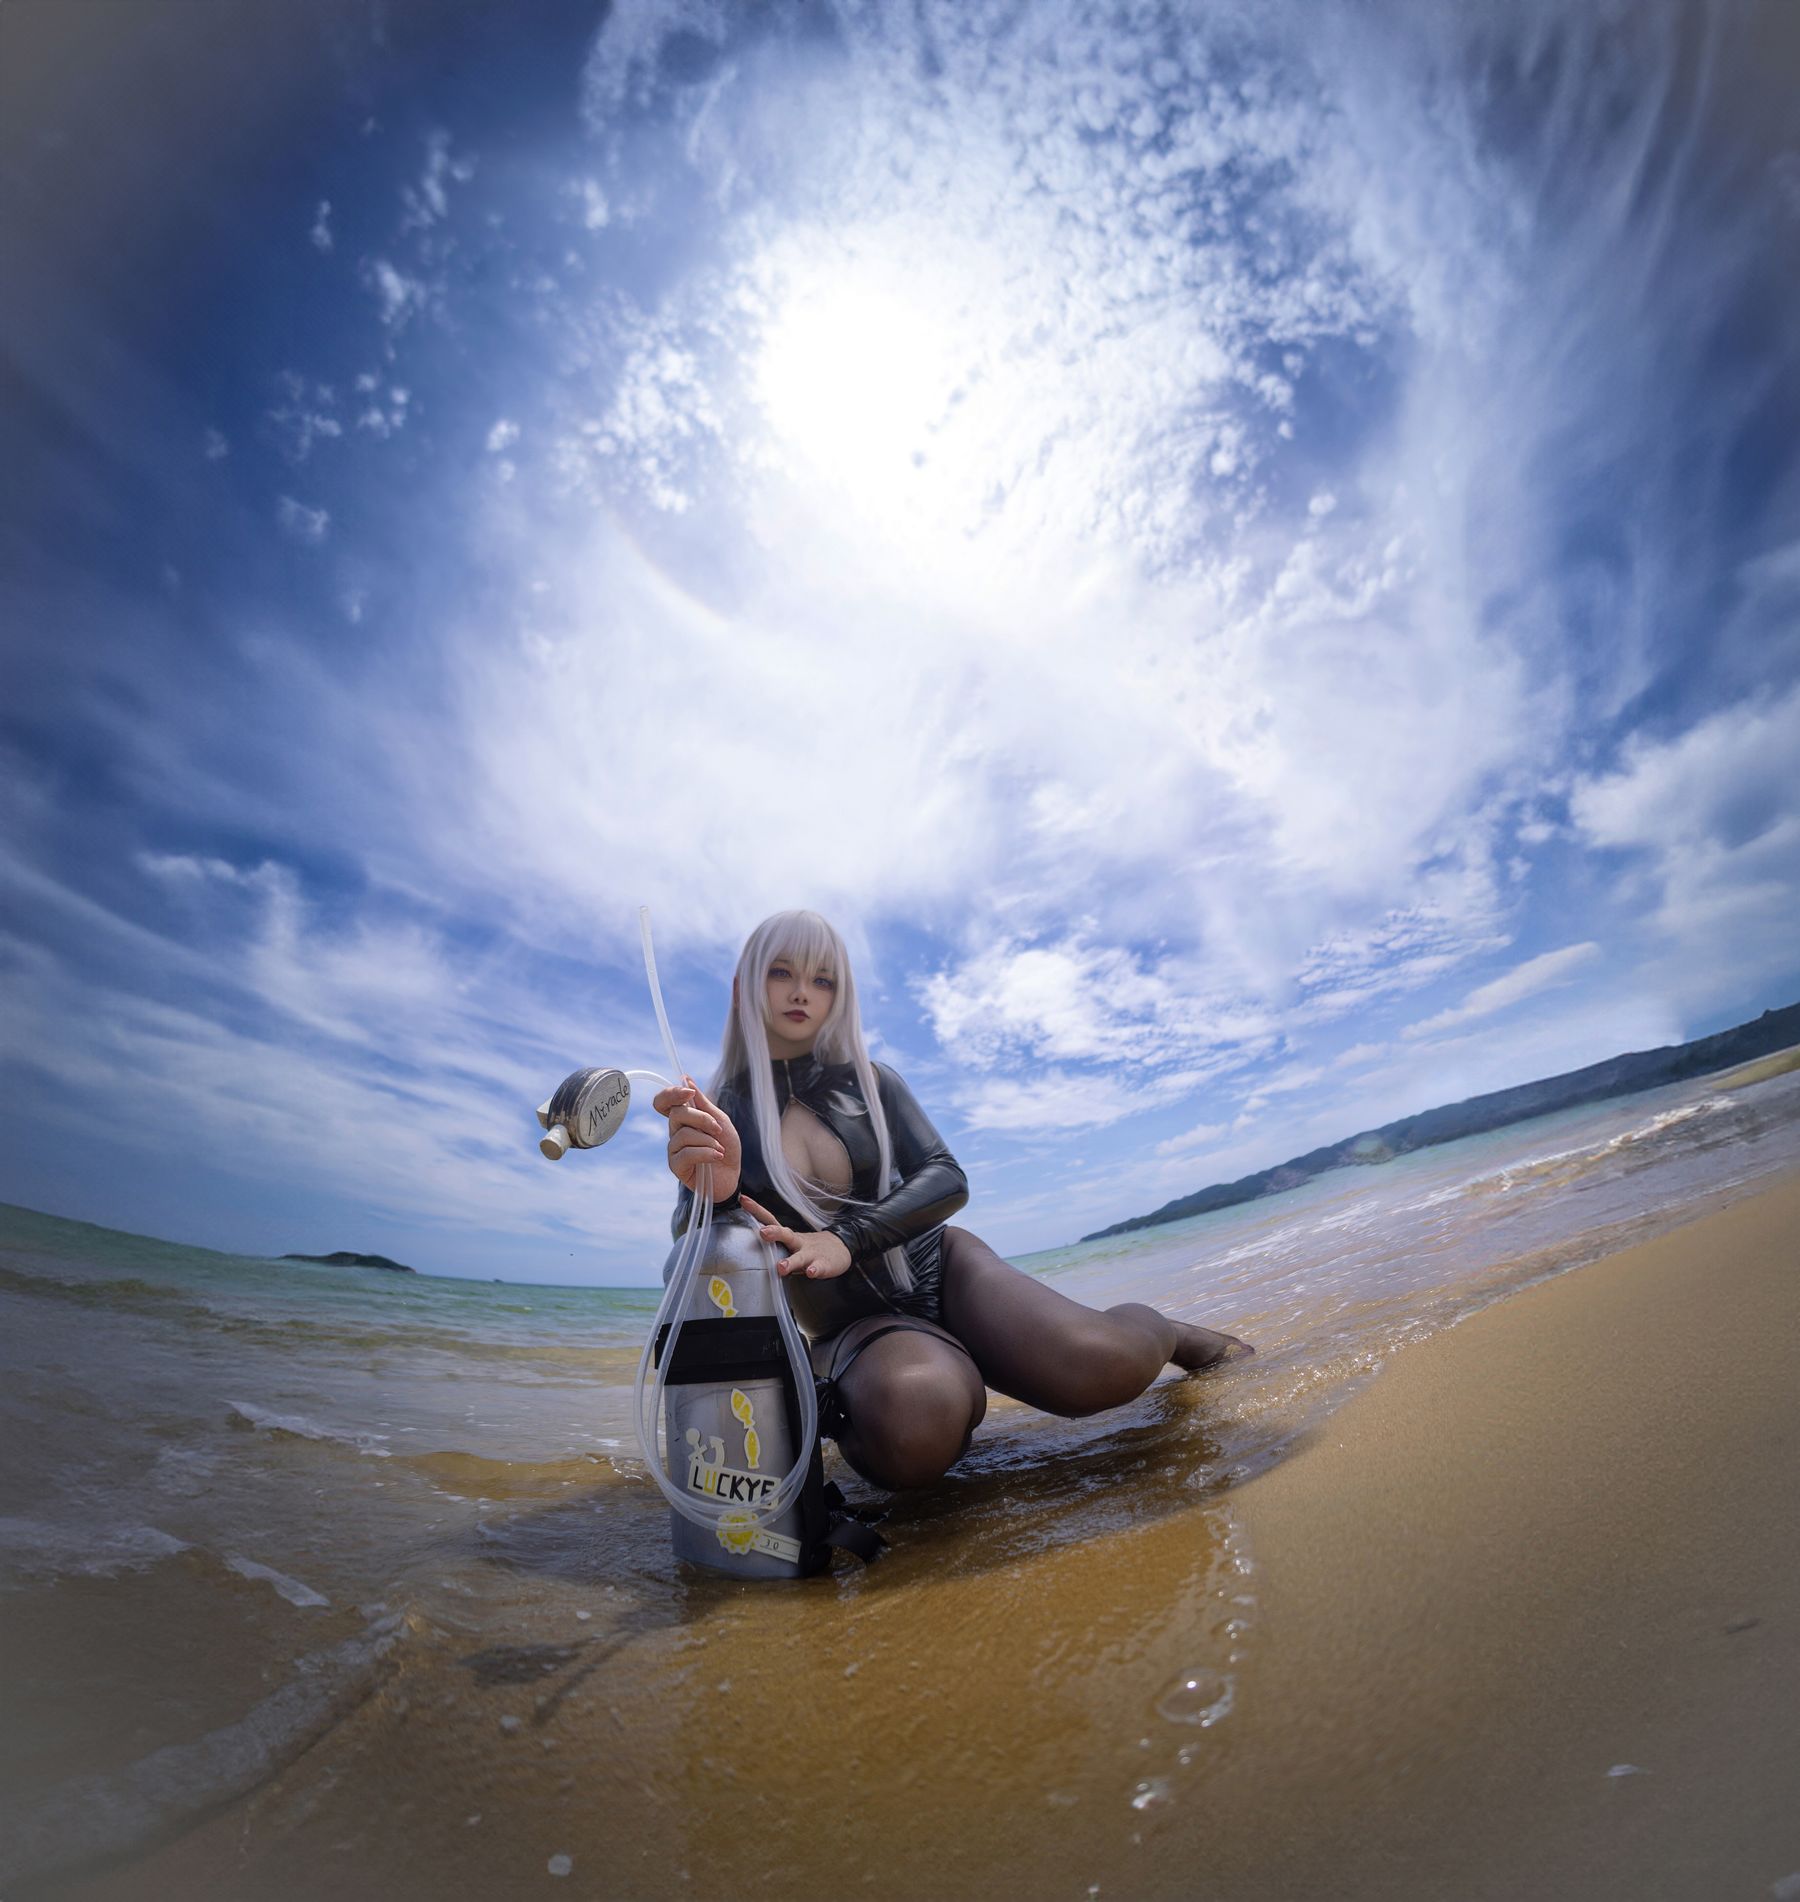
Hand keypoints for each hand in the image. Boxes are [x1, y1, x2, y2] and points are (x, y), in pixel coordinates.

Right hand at [651, 1077, 741, 1198]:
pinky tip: (717, 1156)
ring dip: (708, 1140)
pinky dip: (706, 1153)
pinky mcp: (676, 1166)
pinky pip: (686, 1154)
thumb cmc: (727, 1147)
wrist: (734, 1174)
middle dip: (701, 1118)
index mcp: (684, 1119)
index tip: (688, 1093)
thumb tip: (686, 1079)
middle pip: (676, 1114)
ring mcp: (674, 1149)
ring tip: (720, 1149)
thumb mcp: (720, 1121)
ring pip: (683, 1134)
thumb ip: (703, 1103)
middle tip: (718, 1128)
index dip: (670, 1094)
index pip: (663, 1102)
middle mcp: (675, 1132)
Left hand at [738, 1195, 853, 1278]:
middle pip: (786, 1235)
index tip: (743, 1199)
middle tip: (762, 1232)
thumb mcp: (790, 1242)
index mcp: (788, 1236)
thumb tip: (745, 1244)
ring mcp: (811, 1253)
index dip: (757, 1211)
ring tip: (781, 1267)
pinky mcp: (824, 1264)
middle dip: (774, 1233)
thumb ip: (774, 1243)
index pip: (771, 1220)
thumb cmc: (809, 1247)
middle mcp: (798, 1242)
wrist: (841, 1248)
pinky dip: (814, 1270)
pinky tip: (810, 1272)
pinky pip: (818, 1268)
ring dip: (791, 1261)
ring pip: (800, 1257)